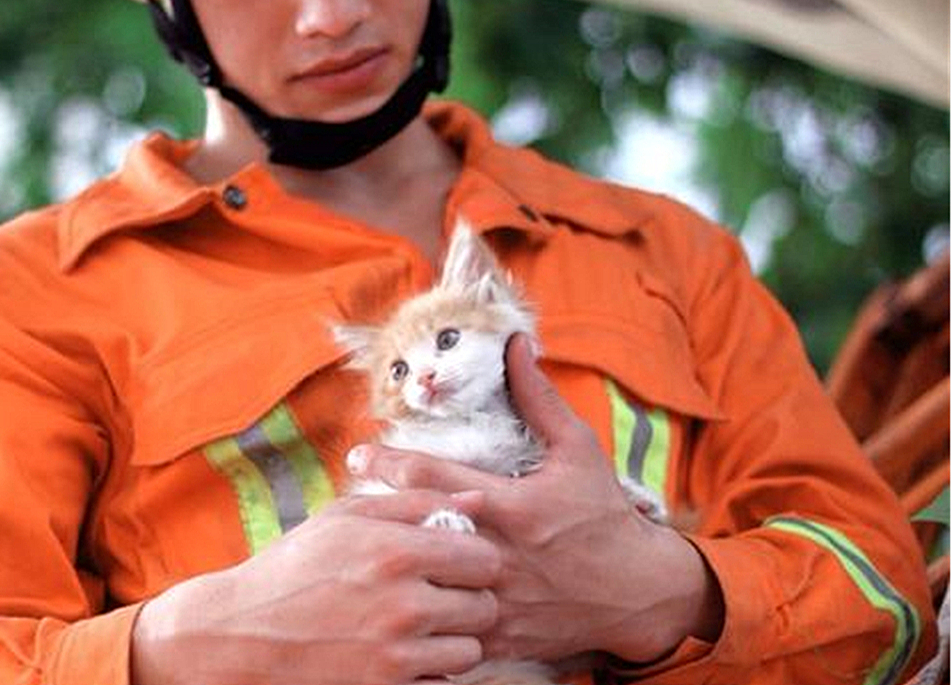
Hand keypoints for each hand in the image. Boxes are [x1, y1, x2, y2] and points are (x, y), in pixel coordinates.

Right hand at [131, 490, 500, 684]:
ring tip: (422, 626)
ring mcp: (395, 654)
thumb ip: (416, 501)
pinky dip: (431, 669)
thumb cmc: (296, 565)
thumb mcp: (347, 517)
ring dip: (454, 639)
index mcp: (398, 551)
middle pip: (485, 607)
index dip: (474, 558)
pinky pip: (443, 682)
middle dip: (468, 599)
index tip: (455, 561)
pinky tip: (406, 652)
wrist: (242, 632)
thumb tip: (476, 502)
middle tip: (440, 595)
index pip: (485, 559)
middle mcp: (404, 604)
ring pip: (470, 651)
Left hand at [347, 334, 723, 663]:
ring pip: (426, 586)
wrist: (639, 591)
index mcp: (513, 506)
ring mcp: (498, 600)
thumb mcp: (578, 449)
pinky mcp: (501, 636)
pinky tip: (400, 602)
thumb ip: (538, 398)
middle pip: (417, 532)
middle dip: (375, 515)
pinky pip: (448, 632)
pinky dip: (423, 617)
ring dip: (394, 566)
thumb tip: (515, 345)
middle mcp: (500, 554)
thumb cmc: (605, 515)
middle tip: (343, 504)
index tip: (360, 454)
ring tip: (364, 550)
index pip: (434, 479)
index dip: (389, 463)